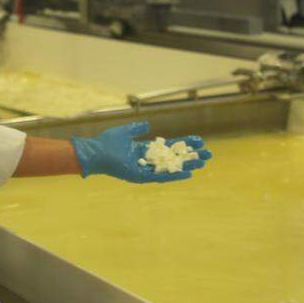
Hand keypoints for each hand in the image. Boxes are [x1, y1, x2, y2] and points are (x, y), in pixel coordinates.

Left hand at [70, 121, 210, 182]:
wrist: (96, 152)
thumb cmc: (107, 142)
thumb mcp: (125, 131)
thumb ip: (137, 128)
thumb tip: (148, 125)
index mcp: (145, 150)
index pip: (169, 147)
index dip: (184, 144)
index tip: (199, 141)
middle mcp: (148, 160)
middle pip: (174, 158)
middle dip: (190, 156)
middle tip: (207, 154)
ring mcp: (146, 169)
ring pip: (171, 168)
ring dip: (187, 166)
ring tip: (203, 163)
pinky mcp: (142, 177)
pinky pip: (161, 176)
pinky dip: (175, 175)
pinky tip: (188, 173)